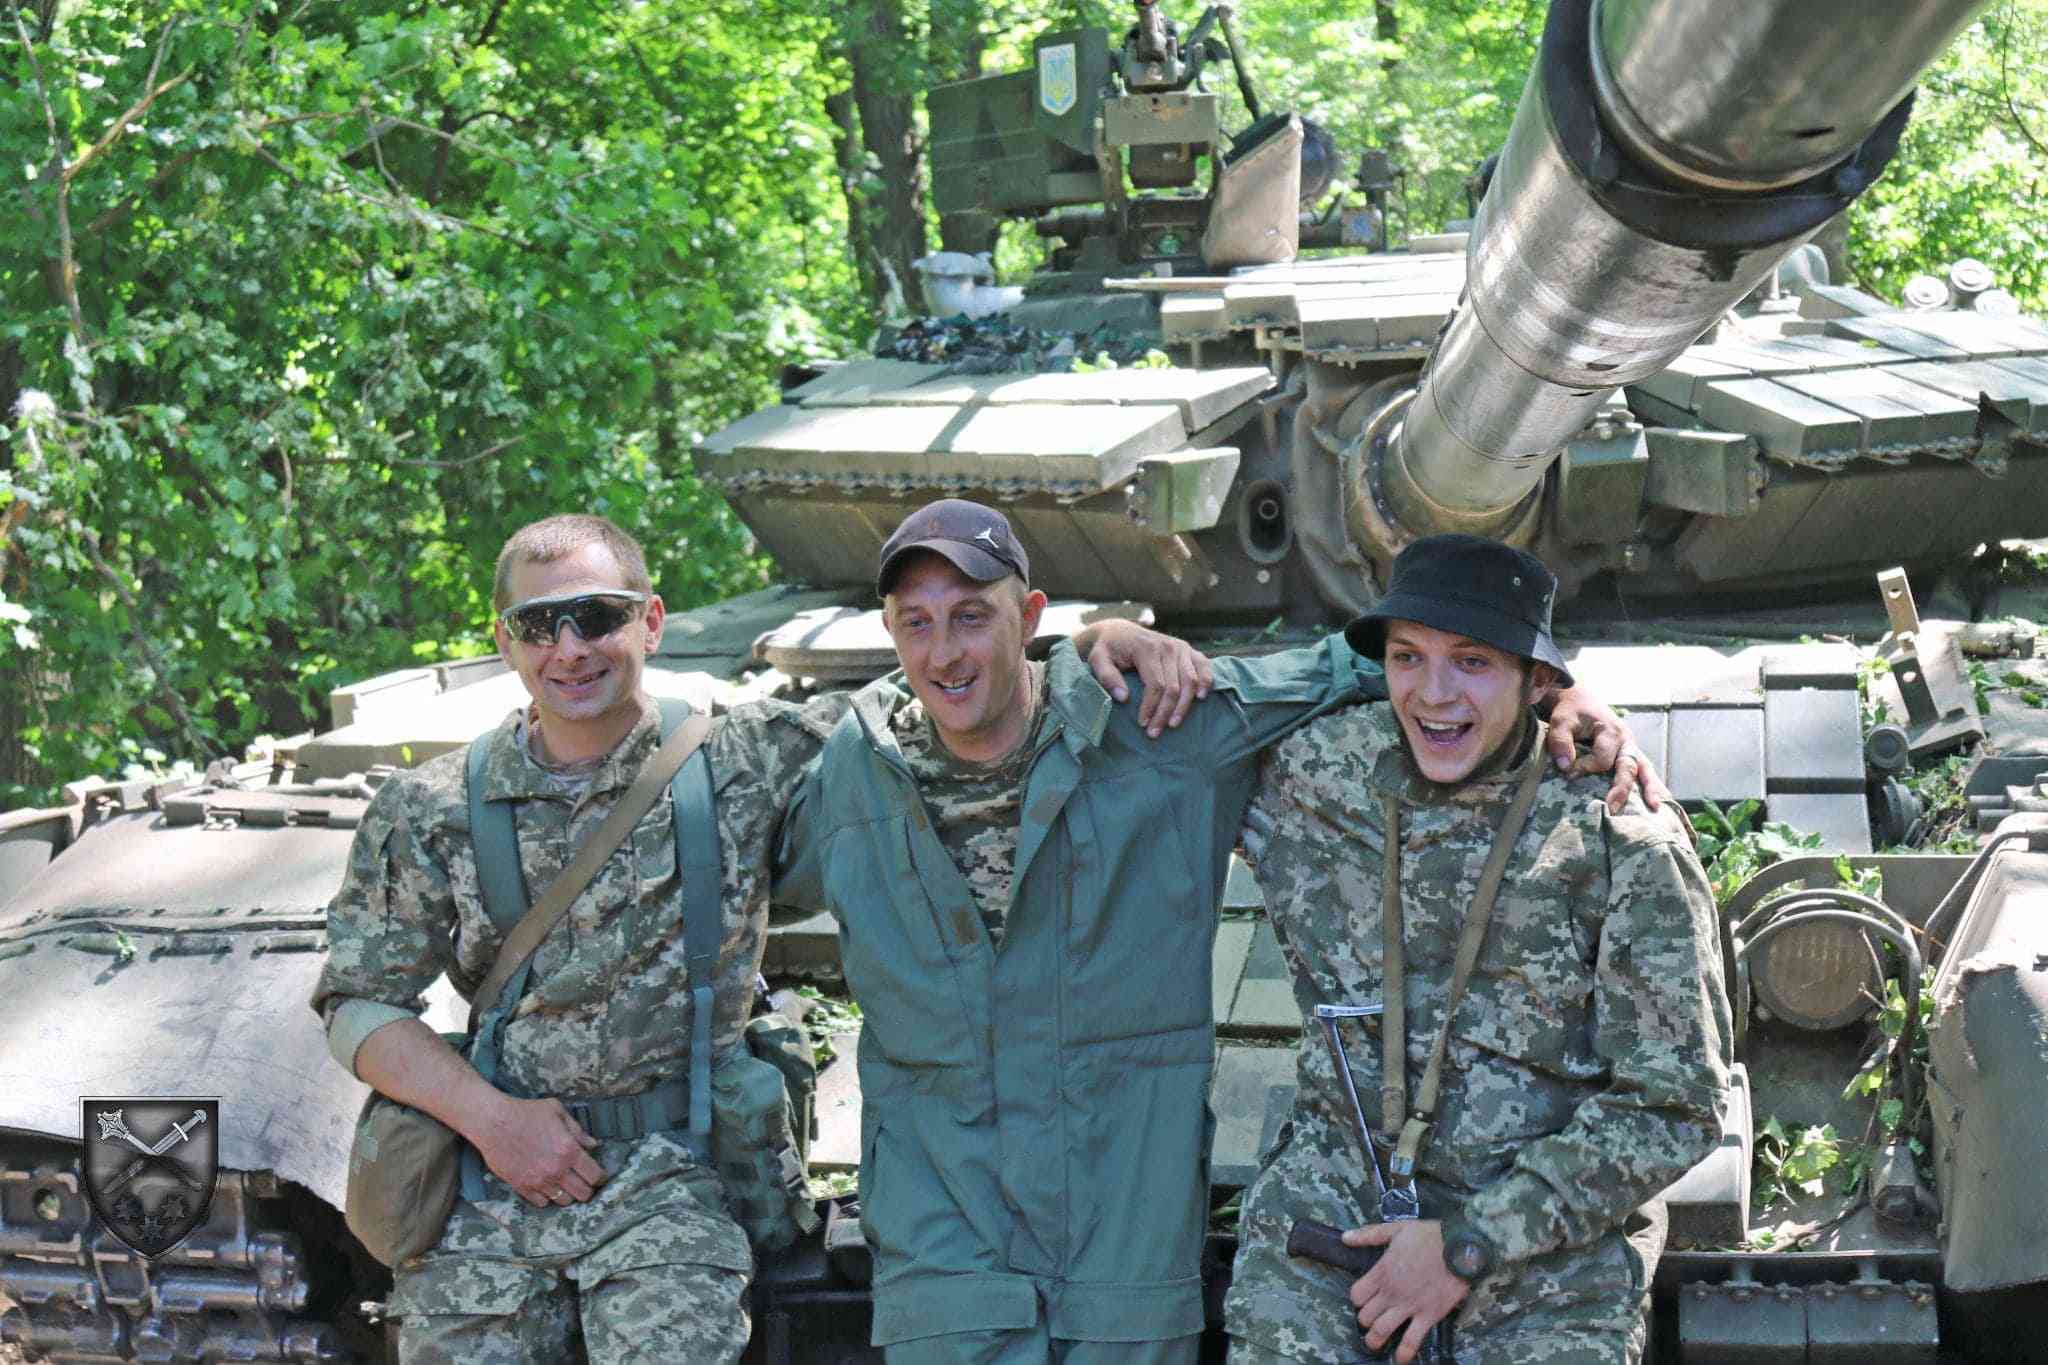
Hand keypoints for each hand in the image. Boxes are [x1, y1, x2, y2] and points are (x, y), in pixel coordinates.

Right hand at [473, 1096, 607, 1207]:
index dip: (600, 1177)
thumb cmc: (526, 1112)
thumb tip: (592, 1144)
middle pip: (583, 1194)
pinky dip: (547, 1197)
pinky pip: (541, 1203)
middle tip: (583, 1182)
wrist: (493, 1122)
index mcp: (569, 1150)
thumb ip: (578, 1130)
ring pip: (564, 1201)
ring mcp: (539, 1181)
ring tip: (565, 1185)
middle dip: (587, 1188)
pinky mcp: (522, 1187)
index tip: (598, 1175)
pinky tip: (547, 1187)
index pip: (595, 1175)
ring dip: (568, 1194)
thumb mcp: (557, 1111)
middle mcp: (557, 1169)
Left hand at [1078, 619, 1212, 737]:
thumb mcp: (1097, 659)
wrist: (1120, 631)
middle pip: (1174, 687)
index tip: (1143, 724)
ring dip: (1185, 706)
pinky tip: (1200, 698)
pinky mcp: (1188, 650)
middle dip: (1165, 713)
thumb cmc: (1108, 649)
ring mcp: (1180, 647)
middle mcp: (1168, 646)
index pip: (1155, 685)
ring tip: (1173, 724)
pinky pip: (1204, 666)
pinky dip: (1206, 681)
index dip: (1151, 707)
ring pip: (1190, 681)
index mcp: (1146, 648)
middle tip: (1155, 732)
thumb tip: (1123, 698)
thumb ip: (1107, 677)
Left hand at [1342, 1220, 1468, 1363]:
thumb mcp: (1397, 1229)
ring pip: (1382, 1330)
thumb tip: (1345, 1238)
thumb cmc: (1431, 1236)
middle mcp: (1392, 1292)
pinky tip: (1400, 1359)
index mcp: (1382, 1271)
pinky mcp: (1428, 1316)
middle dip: (1365, 1319)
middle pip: (1366, 1315)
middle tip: (1370, 1320)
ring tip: (1374, 1343)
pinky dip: (1404, 1353)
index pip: (1357, 1294)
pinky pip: (1412, 1340)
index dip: (1357, 1298)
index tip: (1363, 1298)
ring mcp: (1409, 1306)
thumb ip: (1369, 1234)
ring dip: (1375, 1340)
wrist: (1462, 1248)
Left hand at [1543, 684, 1669, 812]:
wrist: (1580, 700)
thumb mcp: (1561, 721)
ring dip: (1650, 788)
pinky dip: (1652, 784)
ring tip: (1654, 808)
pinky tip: (1658, 801)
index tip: (1568, 773)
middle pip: (1628, 767)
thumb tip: (1565, 767)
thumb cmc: (1571, 711)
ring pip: (1644, 769)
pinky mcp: (1630, 753)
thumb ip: (1561, 741)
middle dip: (1622, 789)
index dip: (1586, 768)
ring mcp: (1631, 747)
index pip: (1602, 759)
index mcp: (1610, 731)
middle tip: (1611, 809)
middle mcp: (1626, 740)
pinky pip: (1645, 769)